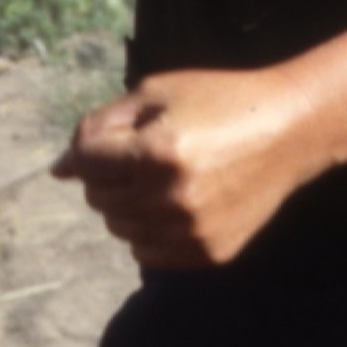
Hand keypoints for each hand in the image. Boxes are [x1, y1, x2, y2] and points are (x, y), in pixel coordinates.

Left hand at [54, 67, 328, 269]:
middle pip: (99, 199)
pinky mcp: (208, 253)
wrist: (289, 131)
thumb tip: (58, 169)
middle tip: (145, 156)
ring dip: (129, 204)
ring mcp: (191, 231)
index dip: (92, 148)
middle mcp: (171, 198)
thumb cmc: (220, 101)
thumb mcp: (158, 92)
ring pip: (120, 229)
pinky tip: (178, 204)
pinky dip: (151, 231)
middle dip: (109, 176)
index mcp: (156, 152)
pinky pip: (148, 253)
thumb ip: (102, 126)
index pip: (86, 163)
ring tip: (164, 179)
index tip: (118, 138)